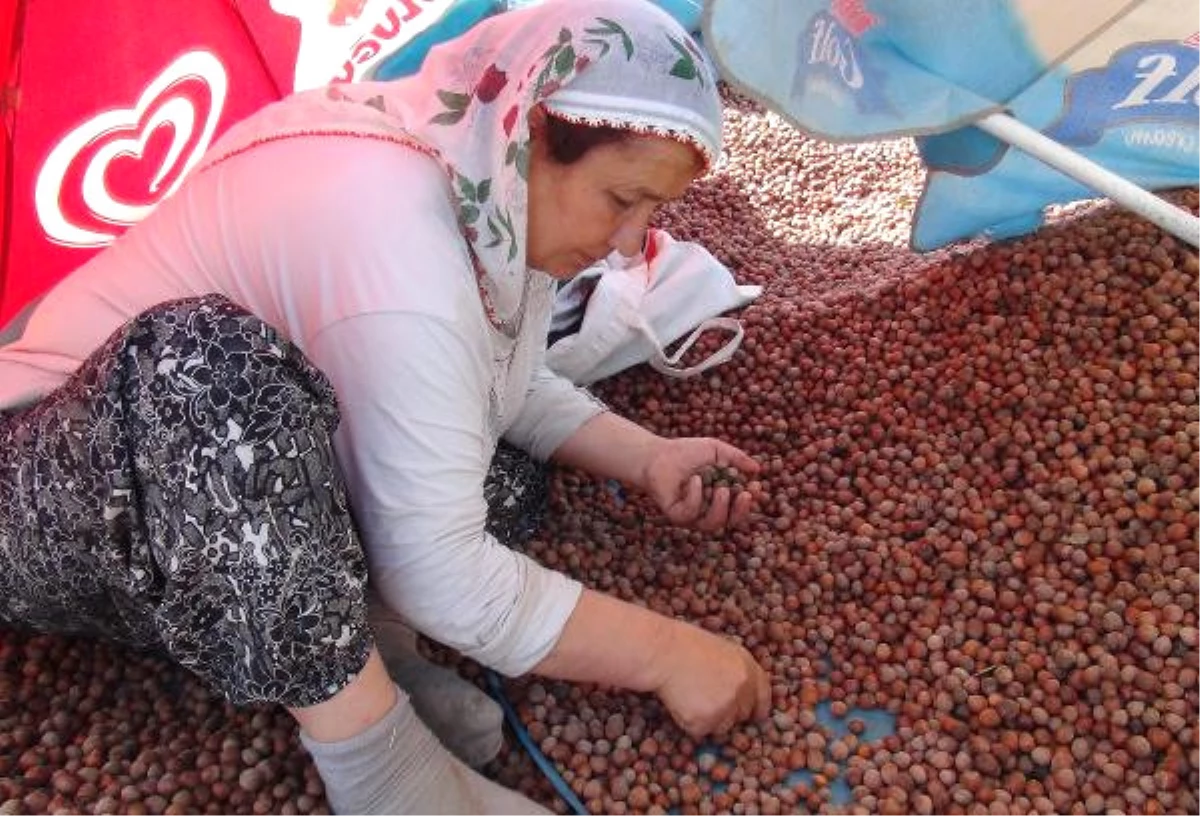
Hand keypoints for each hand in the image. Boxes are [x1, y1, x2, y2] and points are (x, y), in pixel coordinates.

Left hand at [641, 437, 760, 530]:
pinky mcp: (677, 516)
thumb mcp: (716, 450)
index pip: (739, 507)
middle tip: (746, 495)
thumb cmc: (686, 452)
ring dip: (720, 507)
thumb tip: (757, 468)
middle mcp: (707, 510)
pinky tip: (695, 480)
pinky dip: (696, 496)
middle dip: (741, 510)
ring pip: (713, 523)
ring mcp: (692, 516)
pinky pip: (691, 514)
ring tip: (722, 489)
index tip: (755, 486)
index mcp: (720, 497)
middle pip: (730, 521)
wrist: (657, 454)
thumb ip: (736, 458)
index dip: (750, 501)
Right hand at [650, 620, 770, 738]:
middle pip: (742, 714)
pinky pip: (700, 730)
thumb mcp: (721, 649)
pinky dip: (690, 722)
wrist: (662, 652)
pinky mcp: (705, 722)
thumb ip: (735, 670)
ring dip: (709, 719)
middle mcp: (742, 689)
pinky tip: (680, 702)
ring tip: (689, 696)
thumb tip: (739, 692)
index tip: (754, 715)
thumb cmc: (684, 645)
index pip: (763, 695)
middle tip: (706, 701)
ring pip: (722, 726)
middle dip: (728, 713)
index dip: (758, 707)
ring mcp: (725, 707)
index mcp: (748, 667)